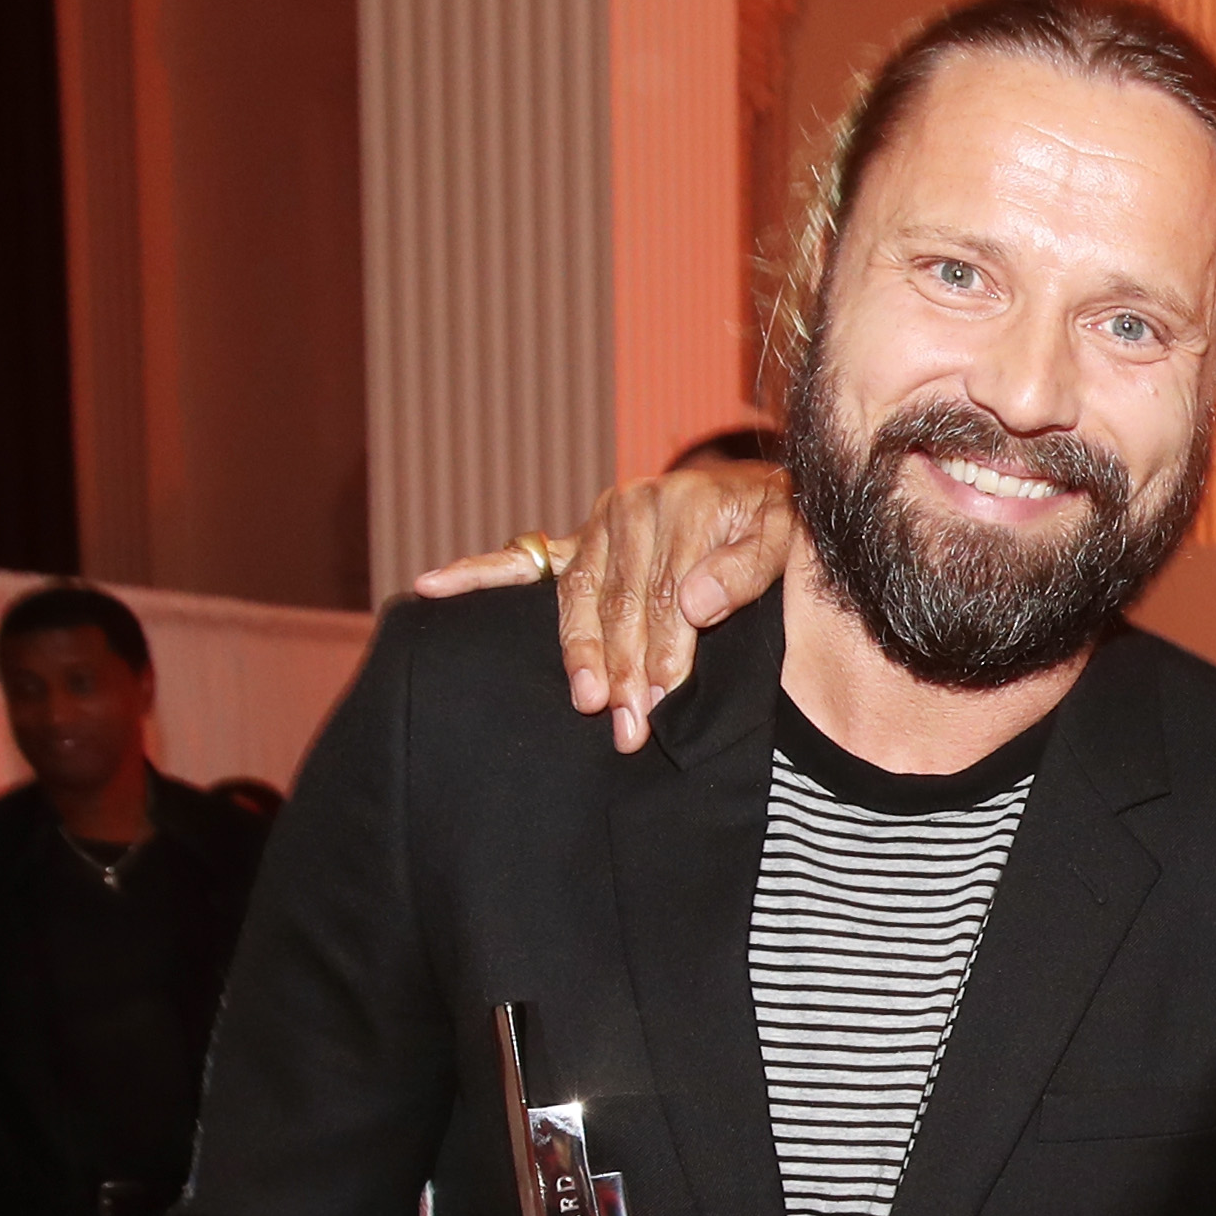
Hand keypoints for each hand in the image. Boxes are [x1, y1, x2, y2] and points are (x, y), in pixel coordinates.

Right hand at [412, 457, 793, 751]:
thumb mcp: (783, 536)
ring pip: (577, 597)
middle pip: (617, 603)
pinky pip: (522, 559)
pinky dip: (475, 572)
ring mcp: (597, 525)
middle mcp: (631, 509)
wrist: (766, 489)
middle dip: (622, 669)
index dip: (663, 650)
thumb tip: (695, 605)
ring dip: (579, 653)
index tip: (660, 698)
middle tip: (627, 726)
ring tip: (587, 699)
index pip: (664, 595)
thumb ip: (746, 569)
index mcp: (682, 505)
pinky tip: (432, 586)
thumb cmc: (776, 521)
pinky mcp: (579, 539)